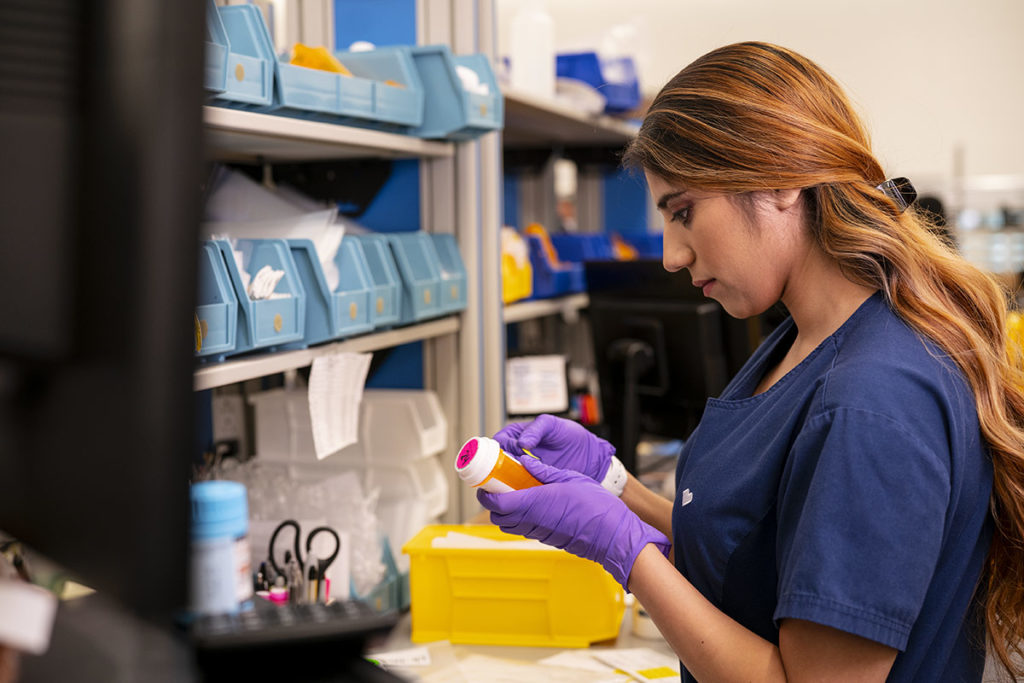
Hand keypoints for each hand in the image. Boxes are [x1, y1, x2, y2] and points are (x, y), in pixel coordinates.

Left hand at [477, 456, 668, 588]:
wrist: (612, 535)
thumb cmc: (595, 506)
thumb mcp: (569, 478)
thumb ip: (543, 471)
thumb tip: (525, 462)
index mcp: (534, 503)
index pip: (495, 503)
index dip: (486, 493)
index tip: (486, 481)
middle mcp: (532, 521)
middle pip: (497, 517)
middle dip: (493, 502)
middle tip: (500, 484)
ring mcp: (539, 533)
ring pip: (509, 526)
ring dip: (506, 510)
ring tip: (516, 492)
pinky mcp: (546, 539)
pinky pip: (524, 529)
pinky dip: (521, 517)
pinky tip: (533, 503)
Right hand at [493, 414, 614, 481]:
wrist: (589, 455)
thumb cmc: (570, 435)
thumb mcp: (553, 425)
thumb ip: (536, 430)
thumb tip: (522, 442)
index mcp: (517, 435)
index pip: (499, 441)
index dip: (500, 448)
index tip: (509, 454)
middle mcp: (516, 453)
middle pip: (498, 461)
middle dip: (498, 468)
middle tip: (507, 473)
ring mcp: (523, 469)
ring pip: (506, 477)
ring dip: (507, 482)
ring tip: (516, 485)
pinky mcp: (531, 483)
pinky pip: (519, 488)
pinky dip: (519, 491)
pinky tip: (524, 492)